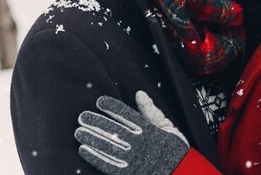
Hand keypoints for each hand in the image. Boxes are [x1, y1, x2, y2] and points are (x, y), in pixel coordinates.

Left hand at [75, 91, 189, 174]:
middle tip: (82, 116)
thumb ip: (150, 111)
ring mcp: (134, 159)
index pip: (127, 115)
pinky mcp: (129, 173)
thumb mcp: (166, 126)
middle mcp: (140, 144)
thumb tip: (139, 93)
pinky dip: (95, 157)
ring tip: (79, 132)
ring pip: (109, 147)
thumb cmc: (172, 148)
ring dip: (92, 139)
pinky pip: (108, 164)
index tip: (99, 101)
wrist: (180, 173)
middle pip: (114, 130)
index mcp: (150, 130)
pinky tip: (84, 149)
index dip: (112, 108)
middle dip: (97, 122)